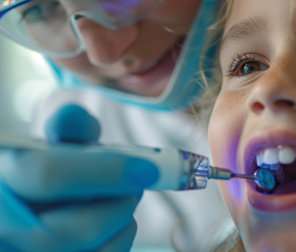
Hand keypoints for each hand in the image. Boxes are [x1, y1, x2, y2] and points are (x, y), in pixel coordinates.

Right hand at [0, 104, 155, 251]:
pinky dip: (119, 242)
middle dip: (118, 205)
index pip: (48, 175)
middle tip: (138, 186)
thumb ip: (66, 131)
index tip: (147, 167)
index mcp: (2, 179)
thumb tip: (73, 114)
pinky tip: (116, 224)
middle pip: (71, 230)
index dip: (106, 171)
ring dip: (121, 223)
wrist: (31, 203)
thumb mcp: (52, 145)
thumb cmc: (47, 169)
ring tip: (123, 201)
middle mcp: (4, 226)